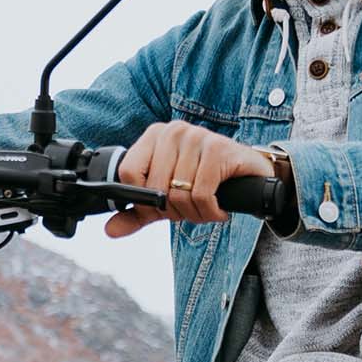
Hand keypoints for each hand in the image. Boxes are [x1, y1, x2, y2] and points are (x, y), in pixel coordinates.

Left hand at [106, 122, 279, 237]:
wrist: (250, 174)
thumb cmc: (206, 181)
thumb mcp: (167, 199)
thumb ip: (138, 212)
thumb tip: (110, 230)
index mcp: (154, 136)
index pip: (128, 173)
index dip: (143, 201)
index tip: (160, 210)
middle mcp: (173, 131)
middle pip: (155, 189)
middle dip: (173, 212)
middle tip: (191, 212)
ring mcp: (196, 137)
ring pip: (179, 195)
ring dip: (195, 215)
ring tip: (207, 210)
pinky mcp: (218, 149)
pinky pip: (201, 194)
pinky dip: (210, 212)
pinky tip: (219, 209)